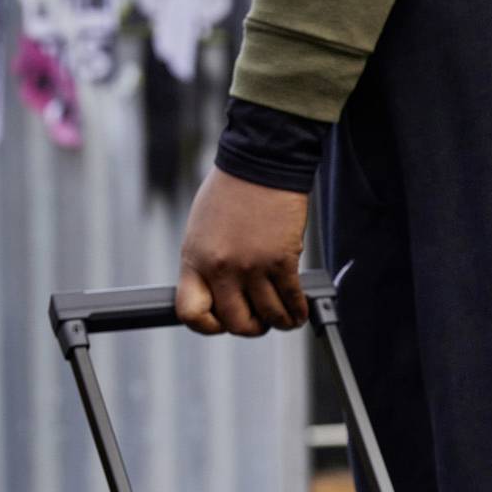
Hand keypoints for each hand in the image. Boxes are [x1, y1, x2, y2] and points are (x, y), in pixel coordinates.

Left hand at [175, 166, 310, 334]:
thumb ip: (207, 264)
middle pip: (235, 322)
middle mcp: (222, 267)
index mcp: (195, 259)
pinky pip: (292, 299)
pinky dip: (298, 311)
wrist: (260, 163)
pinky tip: (300, 310)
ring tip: (285, 318)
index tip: (222, 323)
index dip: (208, 326)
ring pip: (269, 315)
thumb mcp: (202, 231)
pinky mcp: (282, 259)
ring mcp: (253, 265)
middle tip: (260, 321)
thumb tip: (221, 295)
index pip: (191, 313)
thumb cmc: (230, 193)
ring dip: (280, 321)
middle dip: (251, 327)